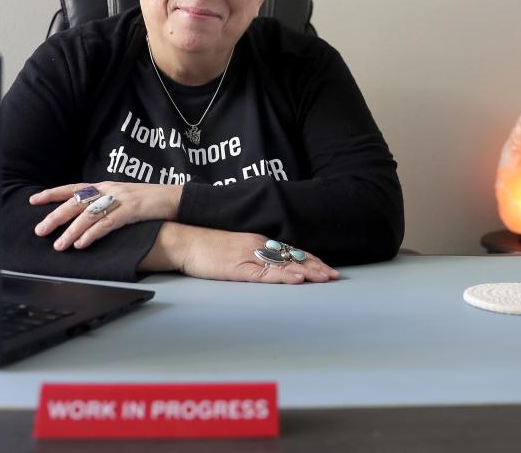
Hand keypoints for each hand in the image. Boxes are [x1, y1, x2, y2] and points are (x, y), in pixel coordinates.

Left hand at [30, 182, 182, 251]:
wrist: (175, 198)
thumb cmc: (149, 201)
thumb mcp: (123, 197)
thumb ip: (104, 203)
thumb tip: (84, 215)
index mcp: (106, 185)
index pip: (74, 188)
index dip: (53, 193)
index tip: (33, 200)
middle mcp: (110, 189)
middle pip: (76, 202)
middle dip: (56, 216)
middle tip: (40, 230)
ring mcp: (121, 199)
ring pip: (89, 215)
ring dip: (71, 231)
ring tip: (59, 245)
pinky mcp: (132, 210)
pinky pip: (107, 224)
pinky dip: (92, 234)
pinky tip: (82, 244)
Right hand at [146, 224, 339, 283]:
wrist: (184, 242)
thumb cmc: (205, 247)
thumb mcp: (233, 249)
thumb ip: (251, 254)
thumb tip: (267, 263)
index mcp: (257, 242)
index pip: (289, 251)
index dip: (309, 259)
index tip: (326, 267)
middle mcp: (258, 246)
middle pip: (292, 257)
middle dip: (315, 266)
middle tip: (335, 275)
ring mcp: (250, 257)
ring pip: (285, 265)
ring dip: (307, 271)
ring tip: (325, 277)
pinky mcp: (240, 268)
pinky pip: (266, 274)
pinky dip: (284, 276)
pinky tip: (297, 279)